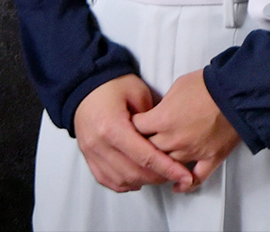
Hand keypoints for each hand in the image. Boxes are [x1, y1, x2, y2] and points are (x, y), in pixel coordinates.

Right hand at [73, 74, 195, 192]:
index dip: (167, 168)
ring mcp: (91, 153)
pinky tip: (139, 180)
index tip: (184, 175)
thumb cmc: (114, 85)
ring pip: (120, 180)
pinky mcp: (88, 157)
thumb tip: (165, 139)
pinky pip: (106, 179)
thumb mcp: (139, 92)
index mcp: (112, 127)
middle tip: (177, 176)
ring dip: (143, 182)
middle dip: (158, 177)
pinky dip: (124, 183)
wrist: (85, 85)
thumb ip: (152, 118)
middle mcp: (99, 144)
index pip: (145, 156)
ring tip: (161, 177)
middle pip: (133, 172)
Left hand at [131, 69, 243, 192]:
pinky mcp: (210, 158)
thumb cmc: (208, 84)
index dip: (134, 125)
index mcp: (162, 119)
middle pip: (148, 150)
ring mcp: (192, 152)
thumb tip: (159, 113)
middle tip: (144, 142)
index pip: (135, 129)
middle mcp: (173, 140)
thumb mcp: (178, 86)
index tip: (135, 124)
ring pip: (167, 166)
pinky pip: (194, 178)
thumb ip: (163, 104)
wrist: (237, 91)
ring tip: (158, 161)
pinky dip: (185, 184)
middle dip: (144, 145)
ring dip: (162, 163)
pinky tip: (178, 185)